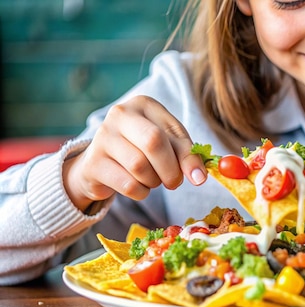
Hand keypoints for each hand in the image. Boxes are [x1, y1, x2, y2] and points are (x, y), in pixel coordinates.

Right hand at [62, 95, 207, 210]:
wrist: (103, 164)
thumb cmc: (143, 149)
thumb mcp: (169, 144)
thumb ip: (186, 155)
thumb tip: (199, 177)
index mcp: (143, 104)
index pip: (172, 131)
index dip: (188, 157)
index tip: (199, 177)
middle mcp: (120, 114)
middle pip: (153, 143)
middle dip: (170, 170)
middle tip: (174, 182)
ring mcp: (102, 137)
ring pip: (139, 166)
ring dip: (154, 181)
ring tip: (151, 179)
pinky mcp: (93, 164)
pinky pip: (127, 185)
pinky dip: (140, 192)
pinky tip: (138, 186)